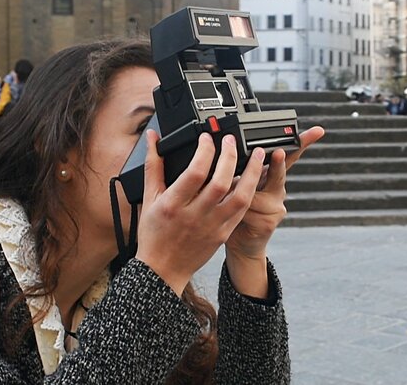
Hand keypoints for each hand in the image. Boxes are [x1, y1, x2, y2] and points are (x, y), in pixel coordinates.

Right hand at [135, 130, 264, 296]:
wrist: (163, 269)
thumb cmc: (154, 233)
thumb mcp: (148, 197)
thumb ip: (153, 165)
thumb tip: (153, 137)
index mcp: (173, 204)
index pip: (195, 172)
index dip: (205, 151)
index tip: (207, 138)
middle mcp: (194, 216)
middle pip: (221, 182)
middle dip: (230, 156)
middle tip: (232, 140)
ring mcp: (212, 226)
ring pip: (240, 197)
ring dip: (252, 173)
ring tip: (258, 154)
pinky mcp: (224, 233)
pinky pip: (242, 210)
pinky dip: (250, 191)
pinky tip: (253, 177)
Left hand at [224, 126, 324, 296]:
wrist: (240, 243)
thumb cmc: (235, 212)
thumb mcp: (235, 187)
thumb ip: (238, 173)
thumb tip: (228, 154)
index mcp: (270, 176)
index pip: (289, 155)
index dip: (302, 142)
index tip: (316, 131)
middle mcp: (277, 189)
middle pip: (280, 171)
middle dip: (277, 163)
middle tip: (278, 153)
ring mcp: (276, 205)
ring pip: (257, 191)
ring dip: (240, 192)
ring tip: (228, 196)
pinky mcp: (270, 220)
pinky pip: (250, 209)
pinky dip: (238, 209)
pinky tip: (233, 214)